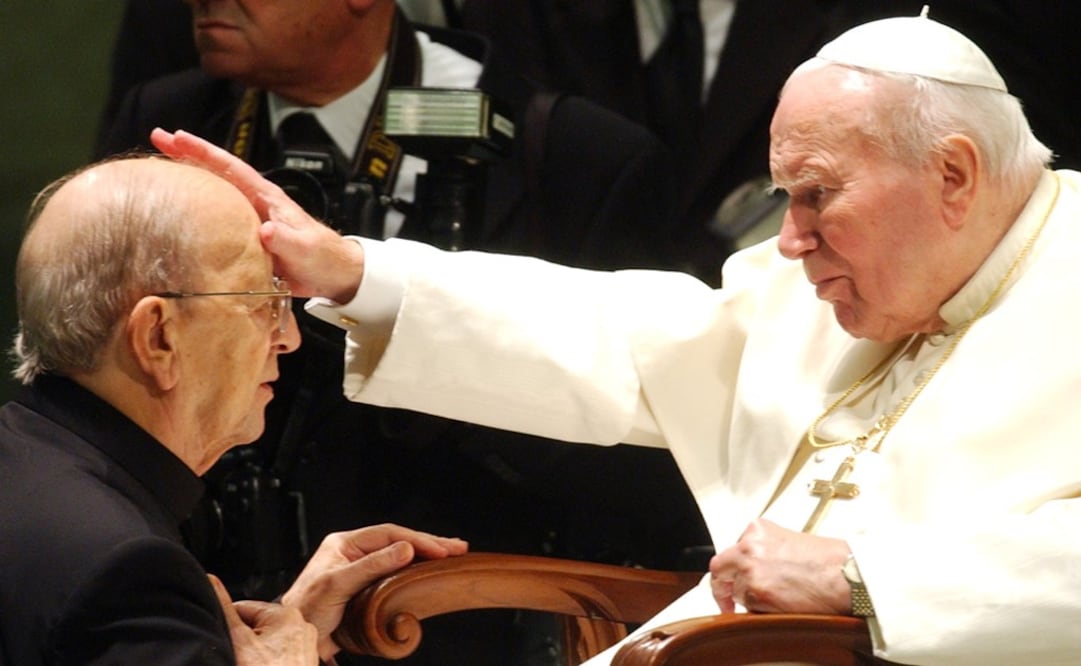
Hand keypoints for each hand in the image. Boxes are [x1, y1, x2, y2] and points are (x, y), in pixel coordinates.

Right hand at [149, 128, 365, 302]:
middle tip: (157, 137)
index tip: (177, 136)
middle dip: (188, 154)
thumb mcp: (305, 248)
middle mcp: (256, 203)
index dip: (204, 151)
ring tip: (158, 169)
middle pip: (216, 172)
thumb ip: (286, 239)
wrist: (335, 275)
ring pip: (213, 193)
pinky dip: (196, 212)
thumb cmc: (324, 257)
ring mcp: (250, 219)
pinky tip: (177, 213)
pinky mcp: (247, 237)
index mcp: (267, 198)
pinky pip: (215, 219)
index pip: (231, 167)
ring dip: (189, 180)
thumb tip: (265, 229)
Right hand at [209, 574, 318, 665]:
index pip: (244, 607)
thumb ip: (224, 609)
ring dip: (250, 656)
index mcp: (286, 614)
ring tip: (245, 663)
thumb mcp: (238, 640)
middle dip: (240, 641)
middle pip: (255, 627)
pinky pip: (276, 659)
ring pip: (265, 645)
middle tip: (233, 656)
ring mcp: (304, 649)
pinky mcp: (303, 665)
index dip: (226, 623)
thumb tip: (211, 581)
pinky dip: (263, 664)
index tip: (218, 637)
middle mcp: (301, 627)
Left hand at [280, 523, 467, 659]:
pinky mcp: (366, 585)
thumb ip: (372, 565)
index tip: (440, 549)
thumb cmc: (307, 610)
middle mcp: (353, 551)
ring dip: (424, 554)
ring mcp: (360, 567)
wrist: (295, 636)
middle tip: (457, 547)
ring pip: (399, 554)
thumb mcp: (338, 584)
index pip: (389, 534)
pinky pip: (395, 571)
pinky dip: (414, 569)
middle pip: (397, 541)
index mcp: (344, 543)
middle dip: (428, 543)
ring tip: (450, 554)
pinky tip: (428, 569)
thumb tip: (405, 548)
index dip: (417, 540)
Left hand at [709, 519, 850, 613]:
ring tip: (775, 600)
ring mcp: (750, 570)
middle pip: (720, 567)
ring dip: (748, 599)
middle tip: (726, 599)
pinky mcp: (757, 593)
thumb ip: (768, 548)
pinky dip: (758, 610)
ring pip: (735, 591)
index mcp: (758, 529)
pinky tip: (777, 606)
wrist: (846, 576)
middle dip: (722, 585)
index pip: (732, 549)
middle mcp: (749, 546)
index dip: (733, 567)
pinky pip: (747, 607)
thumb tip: (760, 564)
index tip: (733, 578)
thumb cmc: (831, 560)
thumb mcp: (792, 540)